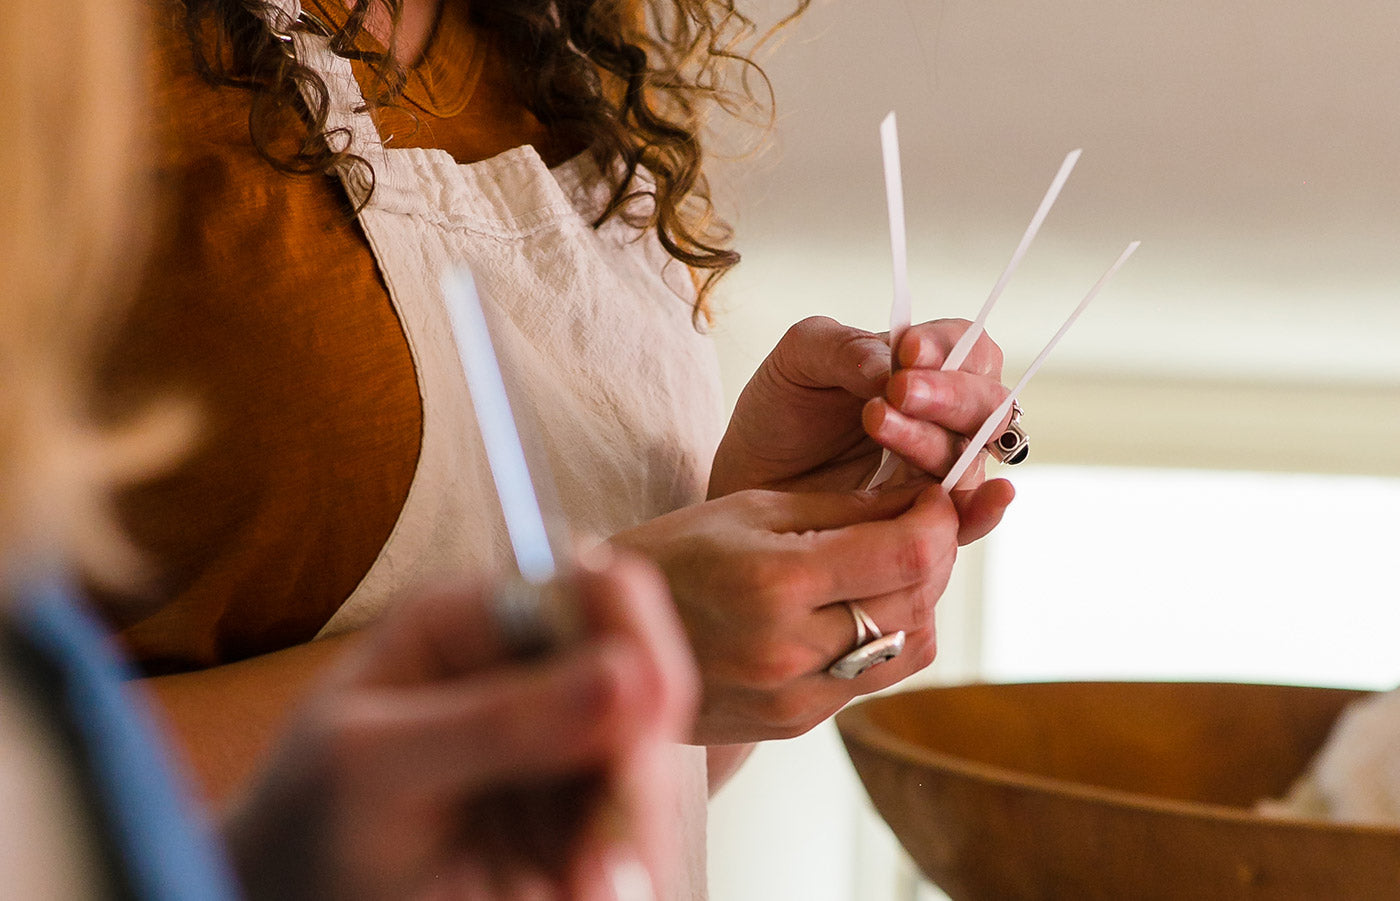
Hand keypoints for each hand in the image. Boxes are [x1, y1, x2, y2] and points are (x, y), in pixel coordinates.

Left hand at [223, 552, 697, 900]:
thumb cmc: (302, 822)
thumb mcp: (371, 765)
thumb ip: (494, 720)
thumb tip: (624, 672)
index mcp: (475, 620)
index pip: (596, 591)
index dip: (633, 641)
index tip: (643, 711)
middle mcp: (532, 671)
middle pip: (643, 683)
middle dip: (636, 765)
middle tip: (603, 850)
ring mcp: (561, 745)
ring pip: (650, 766)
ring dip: (633, 830)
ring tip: (584, 891)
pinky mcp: (576, 817)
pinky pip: (635, 829)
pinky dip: (622, 866)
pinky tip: (583, 891)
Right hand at [610, 480, 1006, 745]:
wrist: (594, 639)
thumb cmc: (668, 556)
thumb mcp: (750, 508)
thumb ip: (845, 507)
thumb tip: (926, 497)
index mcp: (775, 582)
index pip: (909, 554)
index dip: (941, 520)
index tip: (934, 496)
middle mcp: (790, 650)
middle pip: (920, 600)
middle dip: (936, 552)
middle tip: (920, 520)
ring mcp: (795, 698)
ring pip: (912, 645)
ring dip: (918, 598)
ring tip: (886, 563)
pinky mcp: (795, 724)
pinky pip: (875, 678)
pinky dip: (886, 636)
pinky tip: (854, 606)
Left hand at [710, 316, 1012, 515]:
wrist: (750, 475)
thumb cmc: (782, 411)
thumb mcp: (800, 359)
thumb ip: (846, 349)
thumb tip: (890, 366)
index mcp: (926, 368)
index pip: (968, 346)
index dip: (947, 347)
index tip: (907, 350)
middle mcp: (945, 418)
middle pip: (986, 403)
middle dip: (946, 395)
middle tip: (897, 390)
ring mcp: (938, 470)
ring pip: (969, 457)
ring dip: (928, 440)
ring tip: (875, 421)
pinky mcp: (924, 520)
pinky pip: (967, 519)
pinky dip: (983, 511)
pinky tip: (985, 499)